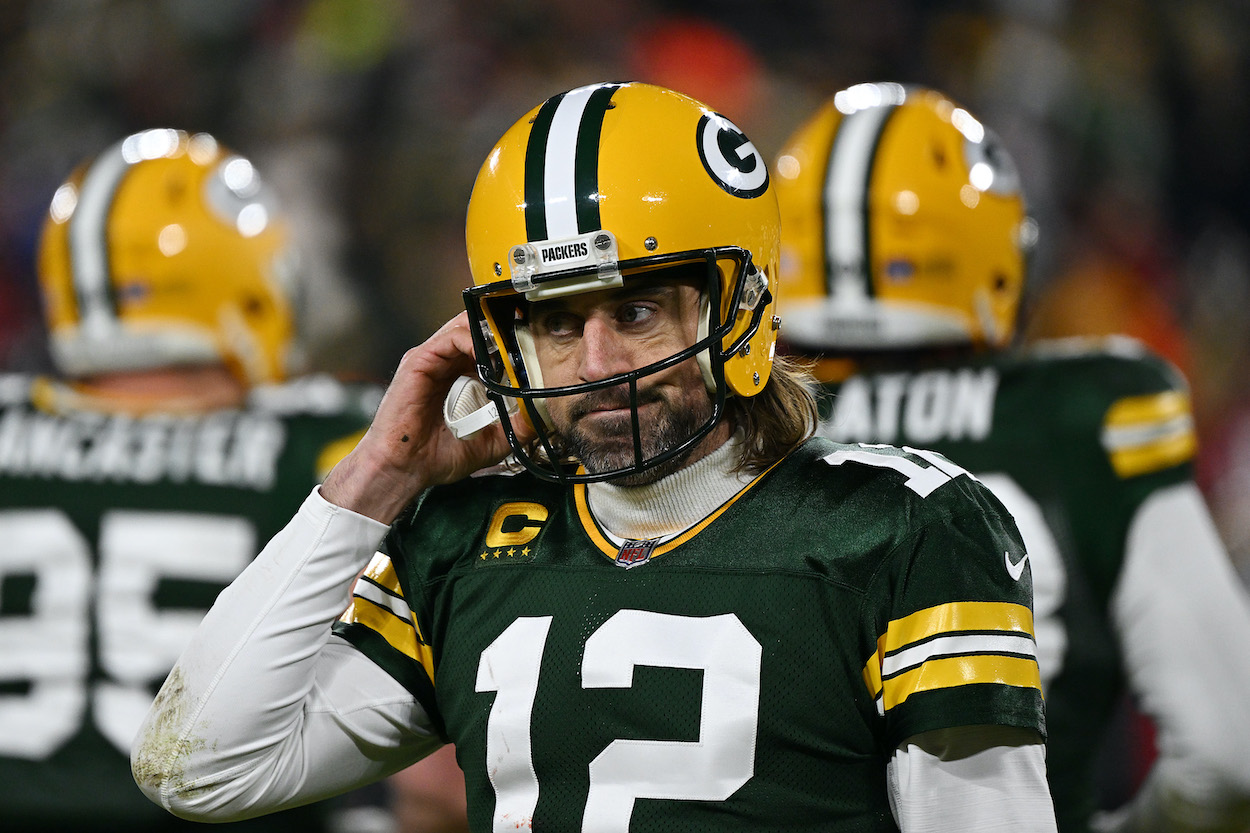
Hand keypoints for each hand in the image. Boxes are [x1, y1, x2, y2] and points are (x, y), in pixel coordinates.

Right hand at [321, 312, 532, 522]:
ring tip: (511, 347)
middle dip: (503, 329)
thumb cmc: (436, 457)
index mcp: (459, 378)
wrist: (404, 469)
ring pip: (464, 327)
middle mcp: (444, 364)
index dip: (509, 343)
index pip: (487, 347)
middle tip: (529, 335)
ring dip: (491, 333)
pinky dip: (473, 340)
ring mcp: (430, 360)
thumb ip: (516, 427)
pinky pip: (449, 338)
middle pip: (476, 329)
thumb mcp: (490, 442)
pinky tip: (489, 356)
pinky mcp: (418, 361)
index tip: (534, 345)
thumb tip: (543, 415)